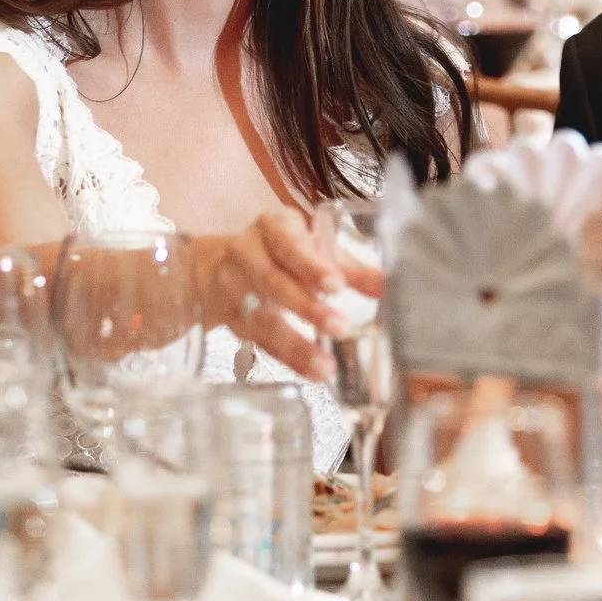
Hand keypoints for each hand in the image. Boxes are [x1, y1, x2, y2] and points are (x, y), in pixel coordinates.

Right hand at [196, 207, 380, 380]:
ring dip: (297, 344)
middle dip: (308, 308)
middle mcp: (247, 255)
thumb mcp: (309, 247)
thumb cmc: (279, 252)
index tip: (336, 284)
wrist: (215, 267)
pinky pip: (261, 342)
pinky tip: (312, 372)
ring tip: (326, 366)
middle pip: (274, 283)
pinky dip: (288, 359)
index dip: (311, 266)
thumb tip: (385, 286)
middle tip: (341, 327)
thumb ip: (347, 267)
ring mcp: (234, 289)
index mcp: (271, 228)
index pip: (289, 245)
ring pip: (264, 319)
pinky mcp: (231, 321)